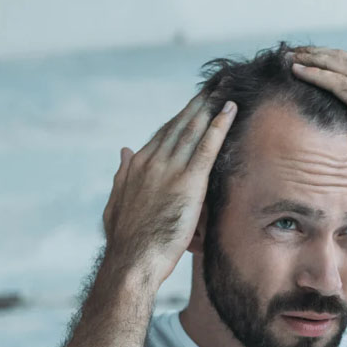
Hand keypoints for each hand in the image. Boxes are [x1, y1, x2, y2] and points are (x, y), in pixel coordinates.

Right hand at [102, 90, 237, 285]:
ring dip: (211, 106)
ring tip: (225, 89)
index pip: (163, 135)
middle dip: (198, 104)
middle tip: (214, 85)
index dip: (180, 118)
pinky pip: (206, 147)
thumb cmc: (126, 241)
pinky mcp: (188, 182)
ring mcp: (169, 170)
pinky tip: (230, 110)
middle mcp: (152, 161)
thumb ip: (122, 174)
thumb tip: (123, 150)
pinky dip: (219, 126)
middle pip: (180, 125)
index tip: (193, 104)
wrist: (131, 260)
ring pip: (193, 130)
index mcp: (137, 166)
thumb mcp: (116, 203)